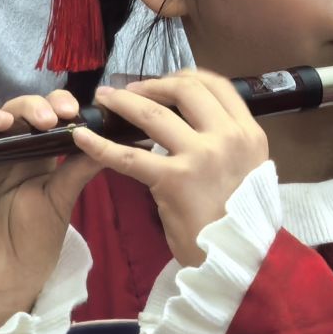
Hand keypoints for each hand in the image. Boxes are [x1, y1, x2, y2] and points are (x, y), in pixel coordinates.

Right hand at [0, 89, 100, 329]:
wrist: (10, 284)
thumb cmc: (36, 240)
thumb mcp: (63, 200)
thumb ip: (80, 169)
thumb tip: (112, 137)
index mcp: (34, 153)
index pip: (42, 114)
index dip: (55, 104)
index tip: (72, 111)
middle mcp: (4, 154)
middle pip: (11, 113)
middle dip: (30, 108)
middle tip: (48, 120)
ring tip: (5, 122)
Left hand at [74, 69, 269, 268]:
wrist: (238, 257)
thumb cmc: (240, 218)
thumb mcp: (250, 169)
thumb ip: (228, 143)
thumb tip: (192, 125)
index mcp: (249, 133)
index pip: (217, 85)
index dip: (186, 77)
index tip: (165, 82)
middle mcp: (228, 137)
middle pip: (186, 91)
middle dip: (153, 84)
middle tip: (129, 90)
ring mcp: (201, 156)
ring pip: (154, 115)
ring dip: (123, 103)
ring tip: (103, 101)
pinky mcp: (174, 180)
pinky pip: (129, 156)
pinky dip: (101, 145)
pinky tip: (82, 139)